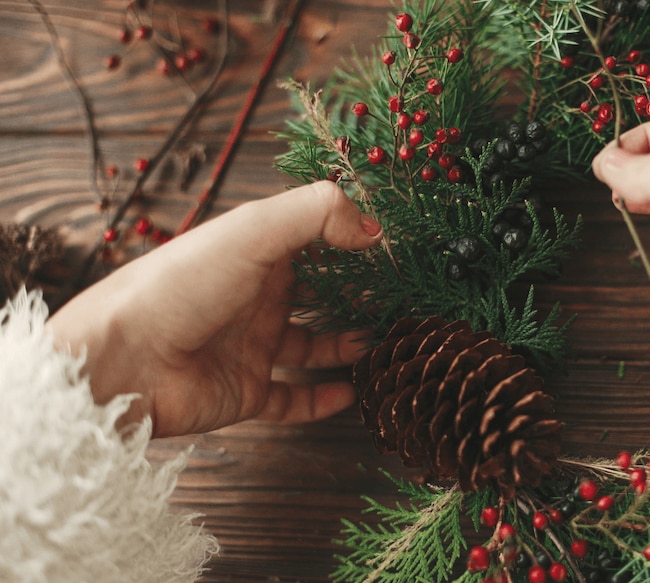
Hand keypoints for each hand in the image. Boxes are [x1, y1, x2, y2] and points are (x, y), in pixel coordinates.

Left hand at [48, 181, 382, 436]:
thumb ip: (317, 214)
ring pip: (312, 347)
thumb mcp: (252, 230)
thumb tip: (375, 228)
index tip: (392, 247)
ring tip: (383, 343)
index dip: (350, 240)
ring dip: (347, 346)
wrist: (121, 361)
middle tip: (400, 301)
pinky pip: (293, 398)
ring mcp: (252, 347)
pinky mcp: (246, 392)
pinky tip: (350, 392)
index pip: (312, 240)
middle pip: (318, 296)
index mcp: (257, 255)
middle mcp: (257, 298)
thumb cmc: (178, 286)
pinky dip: (322, 399)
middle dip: (356, 297)